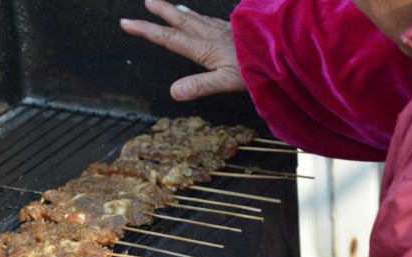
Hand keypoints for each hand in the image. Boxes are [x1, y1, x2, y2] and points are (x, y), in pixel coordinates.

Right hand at [120, 0, 245, 100]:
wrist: (284, 52)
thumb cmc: (256, 69)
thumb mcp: (225, 81)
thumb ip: (199, 86)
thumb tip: (172, 92)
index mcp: (204, 48)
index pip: (169, 38)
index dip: (146, 30)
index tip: (127, 23)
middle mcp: (211, 35)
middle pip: (181, 21)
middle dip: (162, 11)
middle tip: (148, 1)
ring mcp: (224, 31)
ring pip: (197, 18)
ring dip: (180, 13)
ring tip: (171, 7)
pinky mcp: (235, 31)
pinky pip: (211, 20)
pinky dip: (201, 17)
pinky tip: (205, 20)